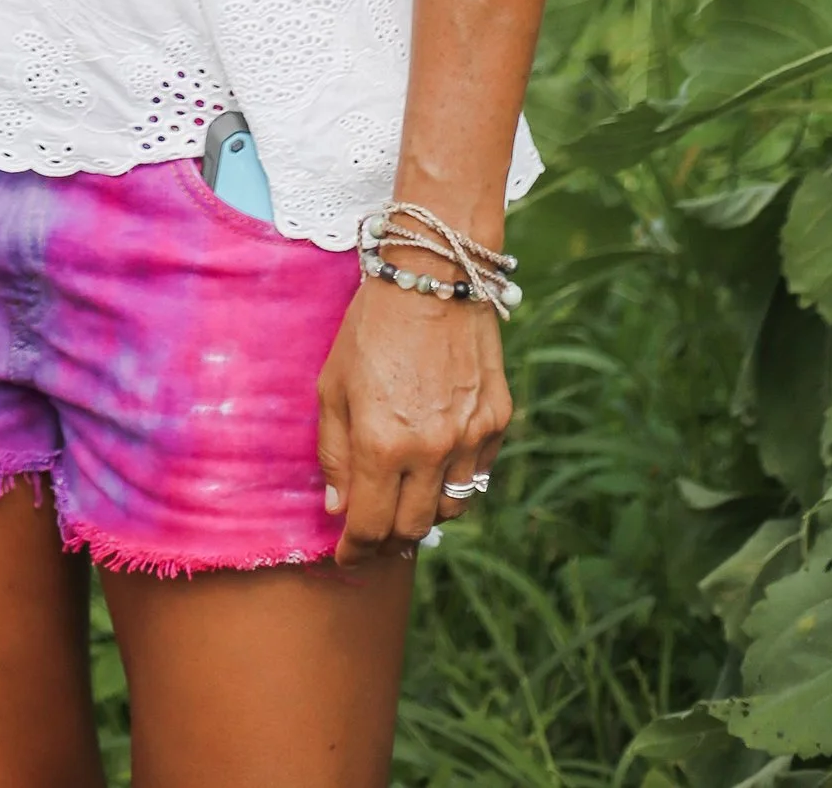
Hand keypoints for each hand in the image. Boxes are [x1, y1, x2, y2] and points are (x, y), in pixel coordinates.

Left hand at [317, 278, 508, 564]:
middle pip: (413, 528)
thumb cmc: (372, 325)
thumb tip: (339, 508)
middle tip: (372, 535)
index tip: (345, 556)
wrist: (433, 274)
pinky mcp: (498, 421)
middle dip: (388, 540)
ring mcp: (471, 437)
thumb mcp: (333, 384)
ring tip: (405, 503)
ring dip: (425, 514)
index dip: (355, 551)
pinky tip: (437, 468)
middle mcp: (431, 450)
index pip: (371, 526)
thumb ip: (335, 451)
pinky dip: (456, 482)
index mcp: (383, 443)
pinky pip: (478, 474)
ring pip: (452, 510)